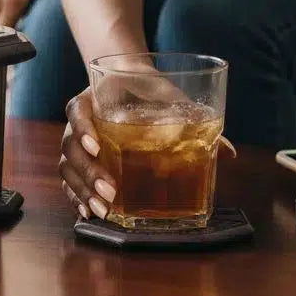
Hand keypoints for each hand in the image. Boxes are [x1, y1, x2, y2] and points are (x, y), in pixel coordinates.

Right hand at [60, 83, 236, 221]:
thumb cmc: (146, 88)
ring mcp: (76, 142)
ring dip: (82, 189)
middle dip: (89, 172)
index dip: (83, 129)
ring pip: (67, 167)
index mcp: (92, 99)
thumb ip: (192, 117)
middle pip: (70, 147)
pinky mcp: (81, 159)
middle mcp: (79, 122)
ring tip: (102, 209)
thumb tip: (227, 151)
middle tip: (110, 191)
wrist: (127, 82)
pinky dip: (76, 196)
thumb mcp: (167, 95)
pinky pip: (69, 179)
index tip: (98, 145)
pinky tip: (88, 212)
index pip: (78, 112)